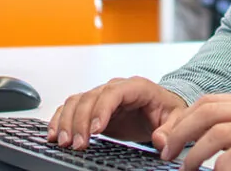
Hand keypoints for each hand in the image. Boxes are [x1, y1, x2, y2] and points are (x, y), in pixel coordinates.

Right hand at [47, 76, 187, 150]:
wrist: (161, 108)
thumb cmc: (167, 110)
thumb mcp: (176, 119)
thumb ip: (169, 129)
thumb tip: (161, 140)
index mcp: (136, 87)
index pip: (114, 93)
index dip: (102, 109)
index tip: (96, 130)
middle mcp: (114, 88)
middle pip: (90, 97)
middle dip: (81, 121)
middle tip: (78, 144)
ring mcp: (101, 97)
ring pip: (77, 101)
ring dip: (67, 121)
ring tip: (64, 142)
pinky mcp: (92, 108)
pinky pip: (71, 108)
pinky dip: (60, 119)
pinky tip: (55, 134)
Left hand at [152, 94, 230, 170]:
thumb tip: (198, 140)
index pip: (209, 101)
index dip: (183, 119)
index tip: (168, 139)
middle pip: (208, 112)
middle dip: (181, 133)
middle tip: (167, 154)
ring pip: (219, 132)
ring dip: (195, 154)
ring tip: (186, 170)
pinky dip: (221, 166)